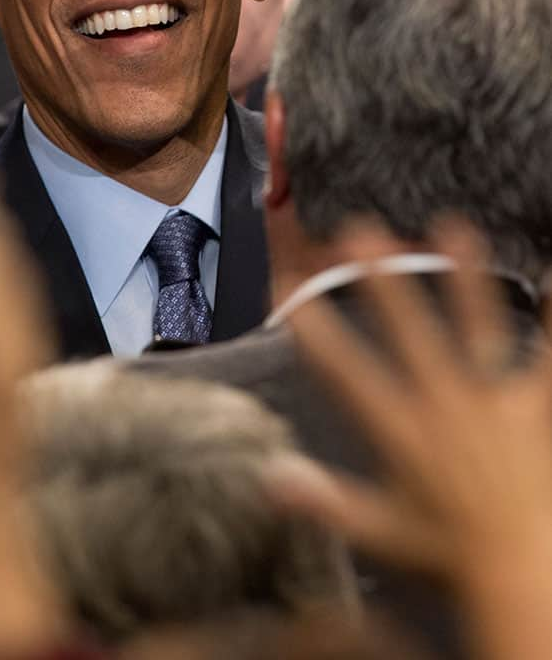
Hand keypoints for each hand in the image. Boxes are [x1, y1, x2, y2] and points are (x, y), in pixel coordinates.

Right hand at [271, 219, 551, 582]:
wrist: (523, 569)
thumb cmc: (450, 555)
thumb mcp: (380, 532)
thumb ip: (325, 500)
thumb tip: (271, 476)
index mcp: (403, 431)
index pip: (347, 371)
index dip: (315, 329)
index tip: (288, 290)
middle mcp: (445, 404)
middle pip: (410, 331)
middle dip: (382, 280)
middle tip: (359, 233)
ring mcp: (493, 400)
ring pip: (476, 327)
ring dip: (463, 277)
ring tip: (454, 228)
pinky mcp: (534, 406)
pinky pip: (548, 355)